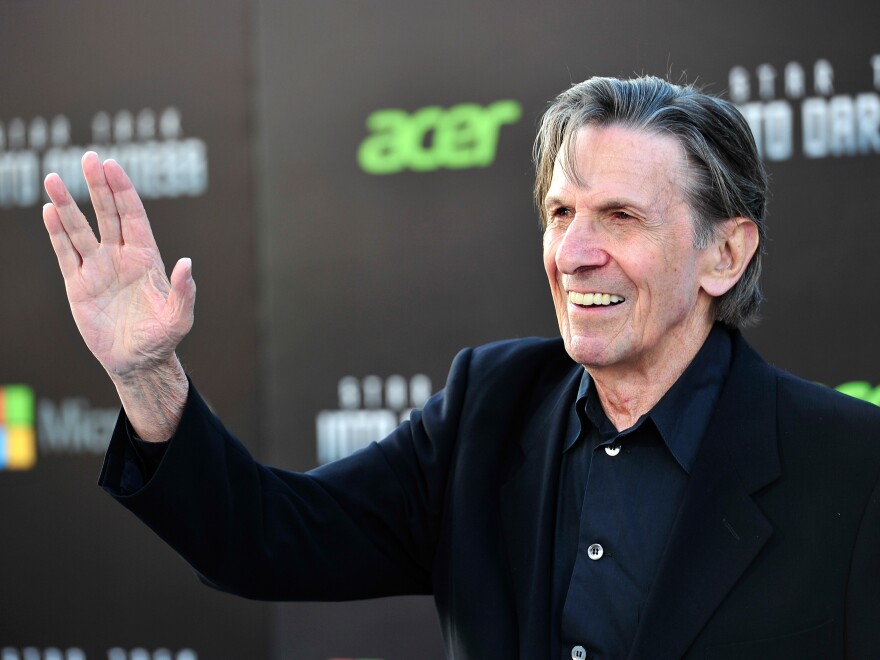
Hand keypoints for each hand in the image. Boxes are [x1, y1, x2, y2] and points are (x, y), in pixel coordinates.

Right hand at [43, 152, 195, 378]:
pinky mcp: (79, 286)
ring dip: (68, 205)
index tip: (113, 166)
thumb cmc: (163, 339)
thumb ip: (185, 291)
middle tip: (89, 157)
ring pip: (80, 230)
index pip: (133, 216)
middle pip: (107, 214)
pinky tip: (49, 211)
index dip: (123, 191)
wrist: (137, 362)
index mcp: (147, 258)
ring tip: (53, 178)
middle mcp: (121, 258)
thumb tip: (188, 263)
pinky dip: (57, 233)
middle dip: (98, 186)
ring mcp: (98, 269)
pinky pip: (66, 254)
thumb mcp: (179, 318)